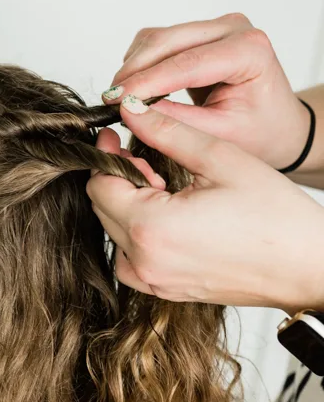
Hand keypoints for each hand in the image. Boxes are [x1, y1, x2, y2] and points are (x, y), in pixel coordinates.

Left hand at [87, 99, 323, 313]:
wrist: (303, 265)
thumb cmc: (273, 215)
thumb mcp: (219, 159)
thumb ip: (167, 132)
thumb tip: (130, 110)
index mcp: (151, 228)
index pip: (99, 186)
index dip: (105, 156)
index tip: (118, 137)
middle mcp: (144, 261)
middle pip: (102, 210)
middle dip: (118, 180)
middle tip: (150, 160)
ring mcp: (154, 281)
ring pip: (115, 235)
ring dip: (128, 207)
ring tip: (164, 188)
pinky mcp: (166, 292)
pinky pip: (133, 260)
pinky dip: (139, 235)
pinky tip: (169, 217)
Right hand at [101, 12, 311, 171]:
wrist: (278, 128)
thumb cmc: (260, 134)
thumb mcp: (219, 137)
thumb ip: (175, 122)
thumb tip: (132, 111)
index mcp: (249, 51)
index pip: (186, 63)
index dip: (146, 82)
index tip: (116, 101)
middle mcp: (234, 29)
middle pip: (168, 40)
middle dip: (134, 71)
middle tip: (109, 100)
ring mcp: (217, 28)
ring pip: (159, 37)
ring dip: (134, 66)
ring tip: (121, 100)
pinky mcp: (200, 34)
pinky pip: (160, 41)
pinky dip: (142, 64)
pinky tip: (136, 90)